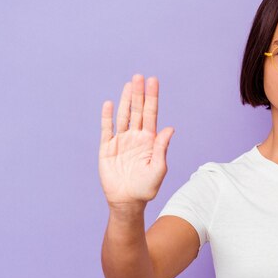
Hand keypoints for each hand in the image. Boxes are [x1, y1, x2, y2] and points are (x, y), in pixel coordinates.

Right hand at [99, 74, 173, 207]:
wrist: (127, 201)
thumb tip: (170, 128)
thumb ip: (162, 148)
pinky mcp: (107, 148)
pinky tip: (109, 104)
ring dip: (125, 100)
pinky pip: (107, 129)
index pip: (151, 114)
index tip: (153, 81)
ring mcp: (121, 141)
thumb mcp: (158, 168)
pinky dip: (107, 117)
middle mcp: (136, 137)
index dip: (152, 98)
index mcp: (150, 140)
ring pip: (123, 116)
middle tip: (139, 76)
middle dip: (138, 94)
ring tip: (129, 84)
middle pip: (137, 110)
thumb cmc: (147, 188)